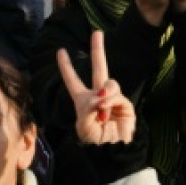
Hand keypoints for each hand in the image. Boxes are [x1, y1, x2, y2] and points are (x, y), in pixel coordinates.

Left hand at [56, 30, 136, 144]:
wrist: (110, 151)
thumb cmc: (93, 141)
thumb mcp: (83, 125)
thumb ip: (88, 108)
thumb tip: (100, 95)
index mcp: (83, 100)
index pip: (73, 80)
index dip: (66, 66)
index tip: (61, 51)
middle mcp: (98, 96)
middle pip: (99, 68)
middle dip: (98, 50)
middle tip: (97, 33)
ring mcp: (112, 99)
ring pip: (109, 83)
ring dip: (104, 94)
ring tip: (101, 110)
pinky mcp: (125, 105)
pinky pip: (117, 96)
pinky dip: (110, 102)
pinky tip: (106, 111)